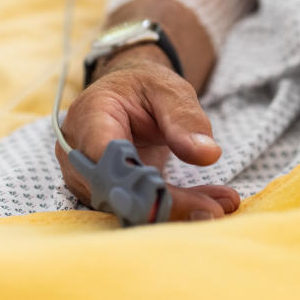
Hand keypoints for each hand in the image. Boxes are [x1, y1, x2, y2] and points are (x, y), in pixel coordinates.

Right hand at [55, 45, 239, 220]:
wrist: (128, 97)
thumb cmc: (144, 88)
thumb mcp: (169, 90)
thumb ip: (185, 119)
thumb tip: (208, 154)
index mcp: (90, 117)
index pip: (104, 158)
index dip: (137, 182)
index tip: (179, 195)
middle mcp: (78, 153)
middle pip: (117, 190)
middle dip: (167, 204)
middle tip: (216, 209)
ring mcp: (87, 178)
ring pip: (128, 207)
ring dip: (176, 211)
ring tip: (221, 205)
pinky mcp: (105, 194)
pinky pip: (137, 209)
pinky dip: (174, 209)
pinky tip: (209, 205)